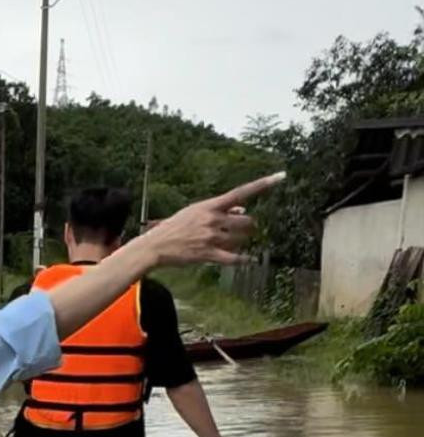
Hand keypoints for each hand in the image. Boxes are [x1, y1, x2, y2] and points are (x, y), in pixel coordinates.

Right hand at [146, 174, 284, 267]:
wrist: (155, 246)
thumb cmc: (174, 228)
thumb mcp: (195, 213)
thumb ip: (220, 211)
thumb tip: (242, 210)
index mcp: (209, 205)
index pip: (241, 192)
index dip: (262, 184)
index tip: (281, 176)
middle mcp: (212, 219)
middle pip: (246, 221)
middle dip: (248, 227)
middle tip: (246, 230)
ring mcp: (211, 237)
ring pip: (240, 239)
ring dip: (242, 242)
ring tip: (233, 243)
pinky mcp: (208, 254)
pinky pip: (234, 258)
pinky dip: (244, 259)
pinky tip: (251, 260)